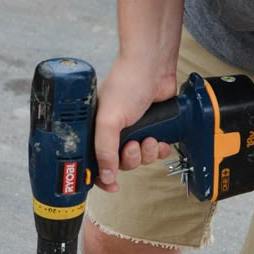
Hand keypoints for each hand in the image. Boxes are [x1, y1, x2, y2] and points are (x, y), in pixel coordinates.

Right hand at [94, 57, 173, 191]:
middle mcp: (113, 133)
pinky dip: (158, 150)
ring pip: (139, 160)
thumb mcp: (108, 121)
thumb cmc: (126, 84)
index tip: (112, 185)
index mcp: (96, 130)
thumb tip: (105, 176)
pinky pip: (154, 152)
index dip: (101, 177)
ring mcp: (133, 132)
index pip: (94, 162)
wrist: (154, 67)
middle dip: (130, 160)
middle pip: (120, 164)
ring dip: (146, 154)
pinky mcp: (151, 129)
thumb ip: (105, 150)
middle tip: (133, 147)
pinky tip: (159, 140)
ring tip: (149, 138)